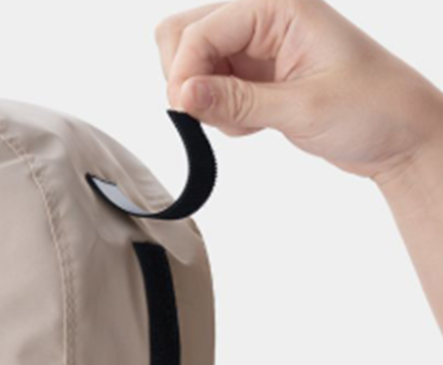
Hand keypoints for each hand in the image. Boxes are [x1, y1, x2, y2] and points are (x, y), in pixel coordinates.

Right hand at [156, 0, 442, 185]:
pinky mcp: (254, 76)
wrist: (400, 135)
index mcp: (277, 6)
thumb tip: (181, 95)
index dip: (184, 72)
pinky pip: (210, 91)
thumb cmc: (373, 108)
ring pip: (192, 65)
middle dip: (185, 79)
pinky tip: (253, 123)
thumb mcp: (301, 107)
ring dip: (203, 99)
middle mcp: (262, 19)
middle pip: (184, 36)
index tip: (185, 111)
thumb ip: (235, 101)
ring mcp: (256, 48)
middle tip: (209, 114)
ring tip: (244, 121)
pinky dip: (218, 114)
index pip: (199, 31)